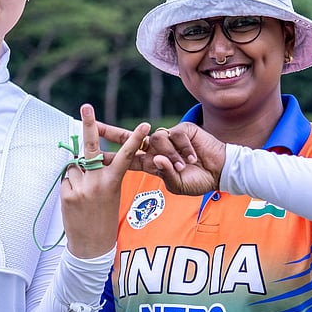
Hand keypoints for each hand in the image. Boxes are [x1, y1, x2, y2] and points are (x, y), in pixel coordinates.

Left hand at [61, 103, 149, 257]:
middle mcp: (97, 182)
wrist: (91, 246)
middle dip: (89, 125)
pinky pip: (67, 178)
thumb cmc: (104, 218)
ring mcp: (81, 187)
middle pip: (91, 148)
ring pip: (75, 166)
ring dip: (77, 173)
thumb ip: (102, 174)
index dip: (134, 140)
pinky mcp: (67, 193)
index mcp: (113, 182)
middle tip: (86, 106)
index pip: (126, 156)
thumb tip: (85, 157)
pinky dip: (70, 184)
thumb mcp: (111, 195)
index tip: (145, 125)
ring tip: (84, 194)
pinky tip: (76, 199)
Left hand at [100, 121, 226, 195]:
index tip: (90, 156)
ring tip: (185, 166)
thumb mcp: (178, 185)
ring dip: (171, 155)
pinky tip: (194, 158)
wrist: (221, 172)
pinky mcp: (182, 129)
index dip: (110, 156)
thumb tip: (155, 158)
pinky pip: (175, 135)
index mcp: (151, 163)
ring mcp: (169, 138)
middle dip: (110, 132)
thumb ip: (165, 173)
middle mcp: (156, 149)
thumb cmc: (199, 181)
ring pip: (157, 139)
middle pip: (129, 138)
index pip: (126, 158)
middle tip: (94, 125)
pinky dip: (185, 149)